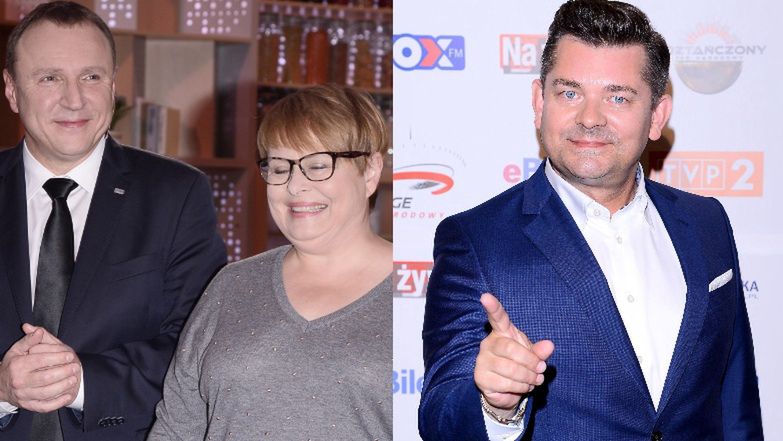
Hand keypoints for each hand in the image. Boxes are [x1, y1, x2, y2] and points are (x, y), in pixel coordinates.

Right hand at [0, 324, 80, 411]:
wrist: (0, 386)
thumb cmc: (13, 365)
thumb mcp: (17, 350)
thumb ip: (29, 340)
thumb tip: (38, 330)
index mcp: (17, 365)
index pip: (40, 360)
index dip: (57, 357)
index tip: (70, 354)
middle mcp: (19, 381)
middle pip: (45, 377)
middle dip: (64, 372)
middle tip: (76, 366)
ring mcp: (23, 395)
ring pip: (46, 393)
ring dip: (63, 386)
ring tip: (74, 379)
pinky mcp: (28, 406)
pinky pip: (44, 406)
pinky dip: (57, 402)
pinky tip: (68, 395)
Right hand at [474, 293, 554, 415]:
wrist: (508, 390)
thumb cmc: (520, 365)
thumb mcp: (533, 356)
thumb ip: (540, 351)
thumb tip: (549, 345)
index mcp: (502, 332)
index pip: (497, 317)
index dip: (492, 307)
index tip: (485, 296)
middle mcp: (489, 343)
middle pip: (509, 348)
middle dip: (530, 362)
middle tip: (541, 370)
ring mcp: (482, 360)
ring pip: (509, 368)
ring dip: (527, 377)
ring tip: (534, 380)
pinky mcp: (481, 377)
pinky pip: (504, 383)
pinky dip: (520, 387)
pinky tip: (523, 387)